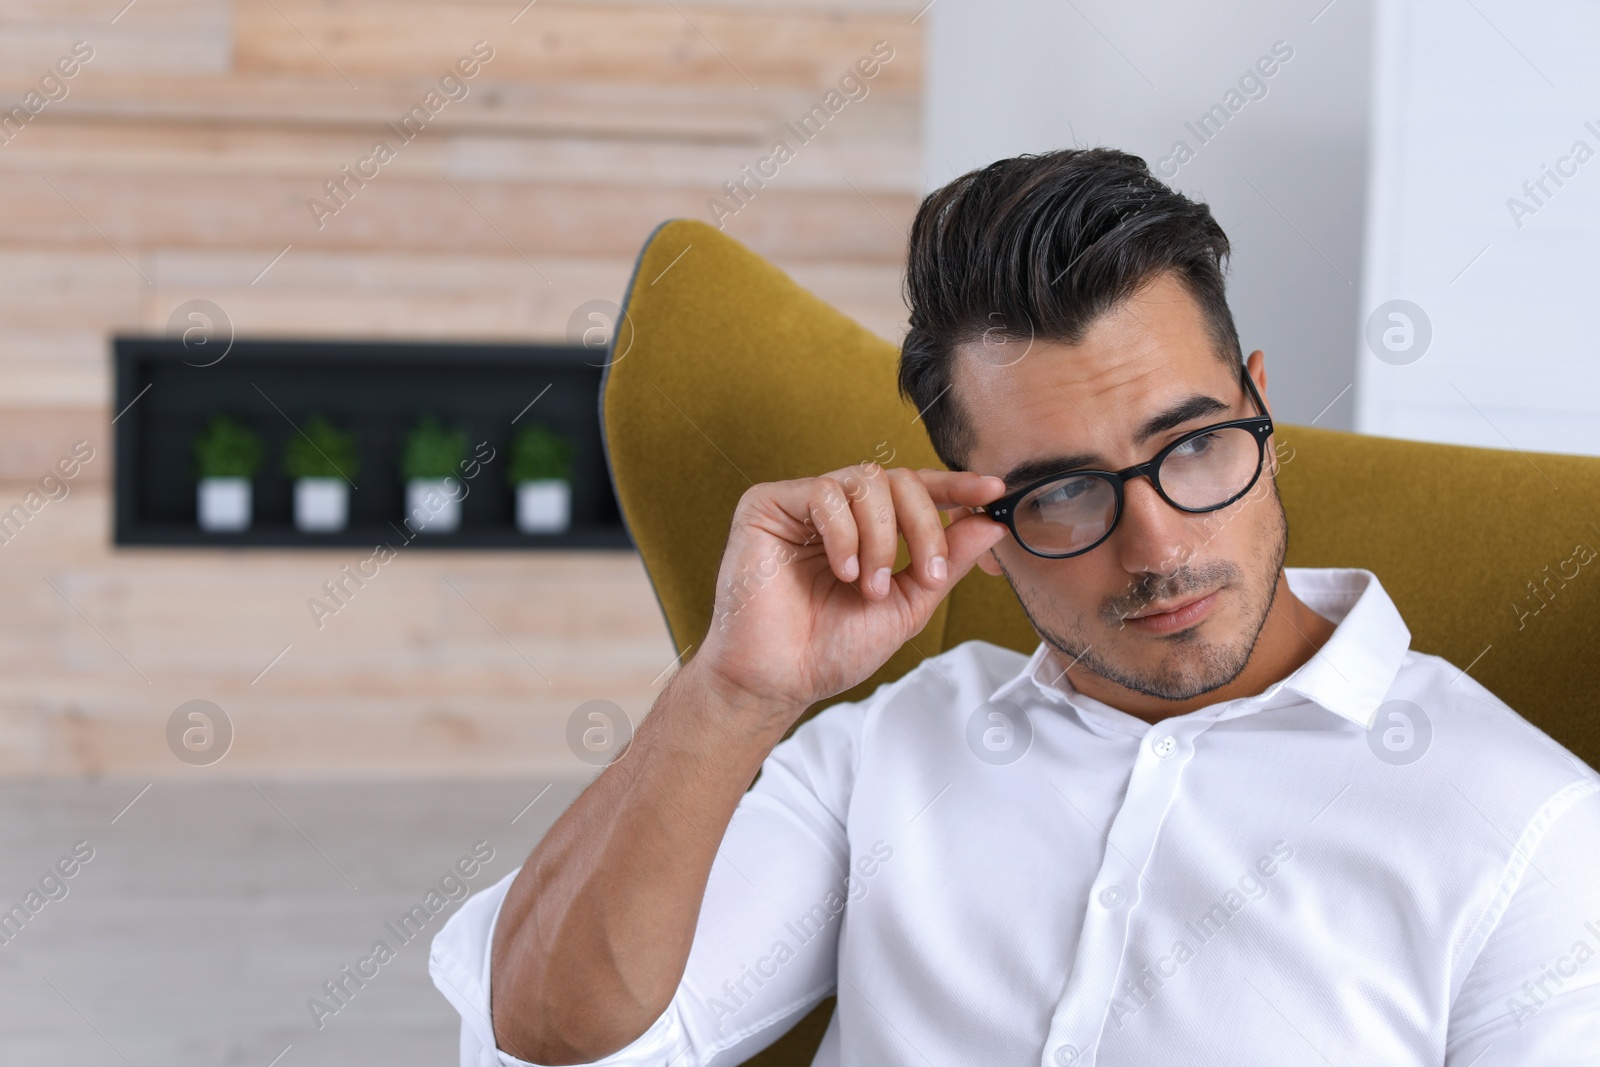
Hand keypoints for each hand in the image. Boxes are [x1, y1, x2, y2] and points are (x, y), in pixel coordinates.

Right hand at [691, 463, 1007, 722]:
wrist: (780, 679)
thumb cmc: (831, 649)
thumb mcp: (907, 606)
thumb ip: (944, 564)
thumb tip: (989, 525)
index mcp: (868, 529)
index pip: (916, 490)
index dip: (955, 487)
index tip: (992, 492)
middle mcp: (837, 510)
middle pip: (898, 480)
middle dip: (923, 526)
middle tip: (924, 576)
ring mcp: (802, 504)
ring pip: (866, 482)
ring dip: (882, 538)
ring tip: (869, 587)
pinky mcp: (767, 504)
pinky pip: (824, 493)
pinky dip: (844, 534)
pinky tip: (844, 571)